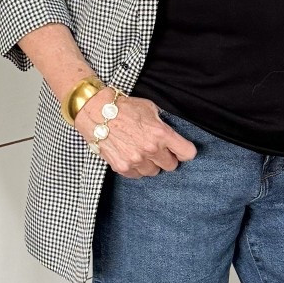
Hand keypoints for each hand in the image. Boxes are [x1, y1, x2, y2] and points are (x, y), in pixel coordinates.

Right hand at [77, 93, 196, 176]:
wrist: (96, 112)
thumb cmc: (124, 107)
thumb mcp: (150, 108)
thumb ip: (163, 124)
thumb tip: (172, 136)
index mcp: (161, 134)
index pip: (187, 153)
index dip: (185, 151)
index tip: (180, 149)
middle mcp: (150, 149)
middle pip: (171, 166)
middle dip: (166, 157)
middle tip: (157, 149)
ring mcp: (136, 160)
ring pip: (153, 172)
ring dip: (150, 164)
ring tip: (141, 151)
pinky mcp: (122, 167)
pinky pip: (137, 175)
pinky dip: (136, 168)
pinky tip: (130, 155)